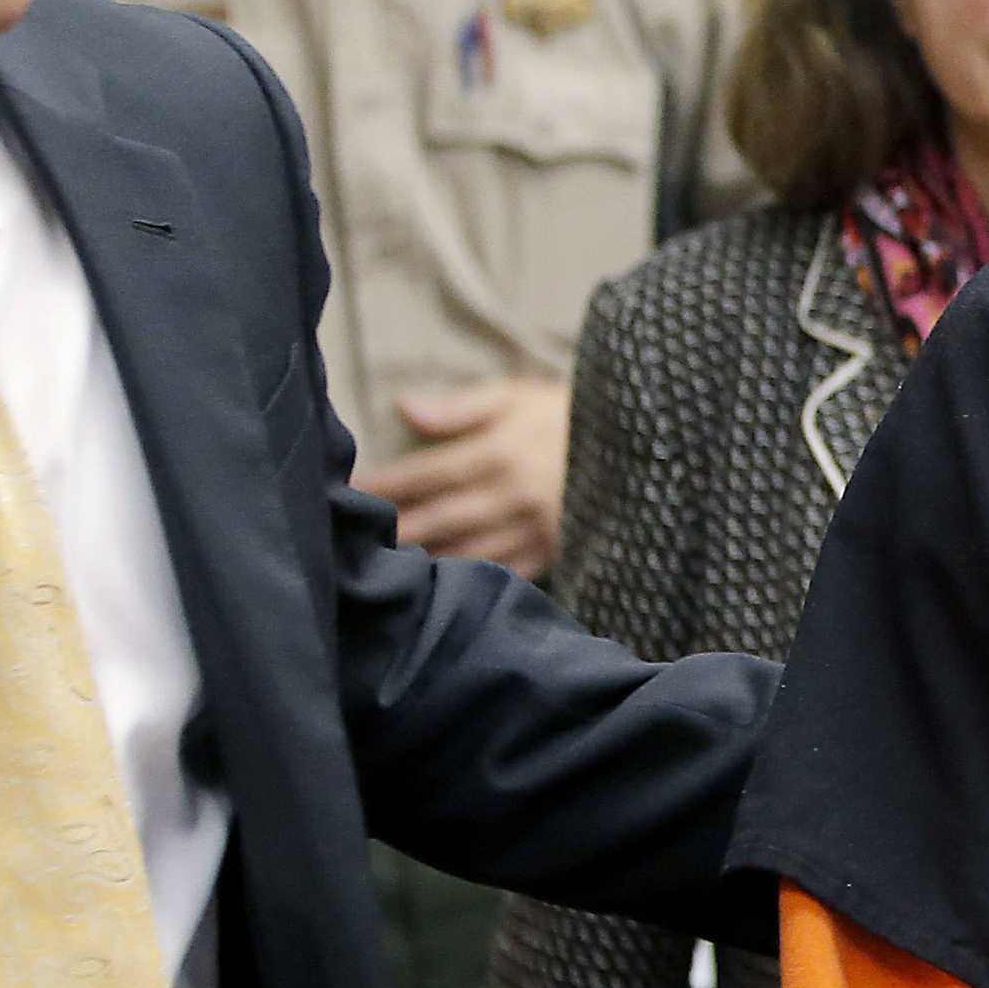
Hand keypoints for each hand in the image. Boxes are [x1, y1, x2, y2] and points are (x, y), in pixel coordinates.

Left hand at [358, 377, 569, 578]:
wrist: (640, 446)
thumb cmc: (568, 414)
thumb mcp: (517, 396)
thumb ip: (460, 408)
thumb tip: (404, 407)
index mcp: (499, 452)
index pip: (427, 472)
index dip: (385, 484)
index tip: (348, 490)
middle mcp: (512, 495)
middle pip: (440, 519)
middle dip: (396, 530)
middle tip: (352, 541)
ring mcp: (533, 530)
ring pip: (467, 554)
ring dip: (426, 563)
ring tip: (387, 571)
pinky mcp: (552, 553)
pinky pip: (504, 575)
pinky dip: (471, 583)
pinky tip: (442, 591)